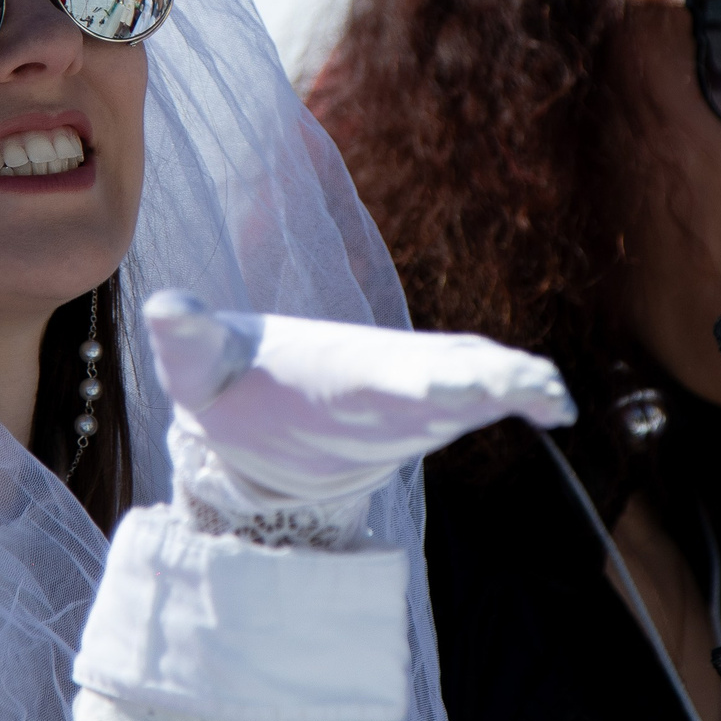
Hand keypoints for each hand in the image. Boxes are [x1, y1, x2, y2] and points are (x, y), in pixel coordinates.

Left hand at [144, 290, 572, 542]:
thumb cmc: (226, 379)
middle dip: (493, 376)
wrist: (247, 409)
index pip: (390, 368)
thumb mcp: (197, 366)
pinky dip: (519, 398)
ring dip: (517, 384)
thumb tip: (163, 308)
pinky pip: (480, 400)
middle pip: (450, 365)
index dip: (428, 375)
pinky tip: (557, 411)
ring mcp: (413, 387)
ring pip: (476, 376)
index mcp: (342, 364)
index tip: (467, 379)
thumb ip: (186, 339)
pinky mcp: (425, 411)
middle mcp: (389, 370)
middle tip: (541, 387)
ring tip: (556, 398)